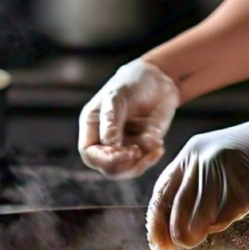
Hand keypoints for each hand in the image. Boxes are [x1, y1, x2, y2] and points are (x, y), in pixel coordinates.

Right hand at [78, 58, 180, 178]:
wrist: (157, 79)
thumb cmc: (132, 82)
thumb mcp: (119, 96)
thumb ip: (112, 118)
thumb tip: (108, 143)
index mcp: (92, 125)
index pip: (89, 152)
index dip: (104, 159)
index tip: (124, 152)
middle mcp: (104, 139)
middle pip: (106, 167)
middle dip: (123, 165)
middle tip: (139, 152)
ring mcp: (123, 145)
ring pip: (125, 170)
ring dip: (139, 165)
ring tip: (154, 147)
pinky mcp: (141, 148)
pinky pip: (142, 163)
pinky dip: (151, 159)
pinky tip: (159, 146)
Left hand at [146, 114, 248, 249]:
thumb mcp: (212, 155)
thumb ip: (194, 180)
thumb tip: (175, 217)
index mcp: (189, 153)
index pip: (161, 191)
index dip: (155, 219)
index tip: (156, 238)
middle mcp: (199, 164)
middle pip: (173, 209)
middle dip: (169, 234)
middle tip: (170, 248)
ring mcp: (217, 178)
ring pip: (193, 219)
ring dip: (191, 235)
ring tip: (194, 239)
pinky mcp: (237, 193)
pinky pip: (218, 220)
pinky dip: (216, 227)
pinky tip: (219, 224)